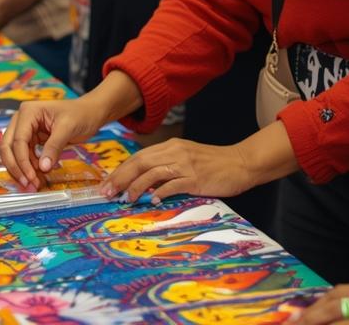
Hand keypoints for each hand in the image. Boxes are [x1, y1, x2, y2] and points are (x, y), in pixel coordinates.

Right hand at [0, 97, 108, 189]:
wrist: (90, 113)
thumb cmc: (81, 114)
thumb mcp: (68, 128)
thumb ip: (54, 147)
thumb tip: (42, 168)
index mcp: (28, 112)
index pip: (18, 140)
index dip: (22, 161)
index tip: (31, 177)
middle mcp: (22, 120)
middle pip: (8, 147)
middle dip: (16, 167)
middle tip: (28, 183)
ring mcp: (25, 130)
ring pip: (13, 154)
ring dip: (21, 170)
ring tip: (34, 184)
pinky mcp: (31, 140)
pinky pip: (24, 156)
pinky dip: (28, 167)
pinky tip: (37, 177)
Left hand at [100, 138, 256, 203]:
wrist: (241, 163)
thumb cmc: (214, 164)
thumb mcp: (186, 160)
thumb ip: (166, 169)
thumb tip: (144, 184)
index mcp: (171, 147)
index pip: (139, 157)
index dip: (120, 171)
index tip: (106, 185)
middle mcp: (175, 152)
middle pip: (140, 162)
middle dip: (120, 178)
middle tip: (107, 193)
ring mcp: (186, 165)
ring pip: (152, 172)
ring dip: (136, 186)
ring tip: (126, 200)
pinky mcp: (196, 178)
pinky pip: (174, 185)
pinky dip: (161, 192)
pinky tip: (153, 201)